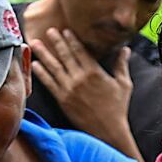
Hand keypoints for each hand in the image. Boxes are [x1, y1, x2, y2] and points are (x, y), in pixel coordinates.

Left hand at [33, 30, 133, 148]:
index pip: (80, 51)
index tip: (65, 30)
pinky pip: (49, 84)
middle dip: (56, 42)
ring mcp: (69, 89)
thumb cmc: (117, 108)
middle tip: (48, 30)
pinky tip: (35, 65)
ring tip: (35, 43)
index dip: (71, 40)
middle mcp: (80, 78)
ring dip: (44, 54)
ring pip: (54, 67)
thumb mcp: (124, 84)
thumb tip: (126, 49)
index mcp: (94, 71)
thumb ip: (121, 65)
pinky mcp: (62, 100)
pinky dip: (41, 74)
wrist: (108, 131)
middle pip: (65, 55)